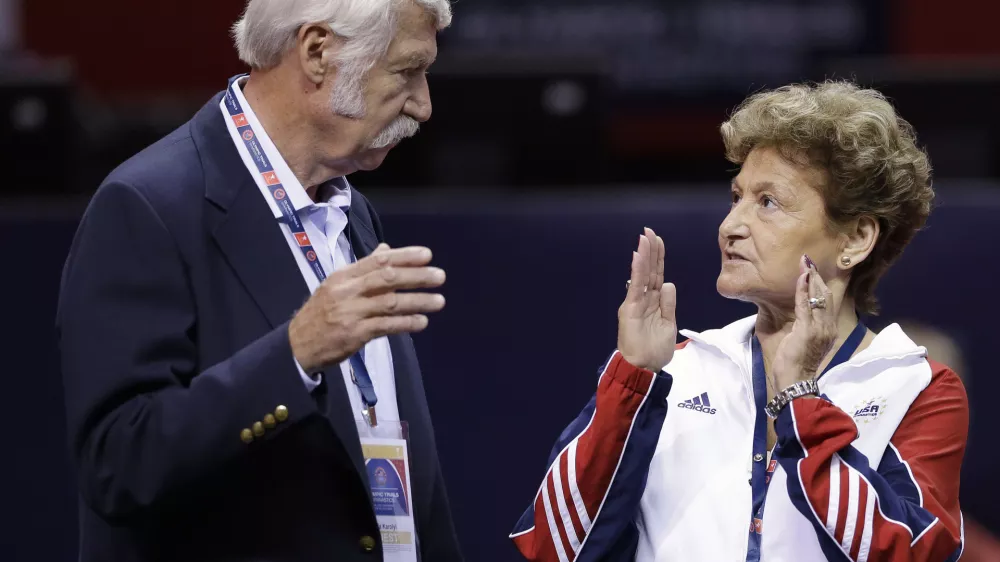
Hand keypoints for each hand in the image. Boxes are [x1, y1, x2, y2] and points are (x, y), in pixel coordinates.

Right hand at [289, 244, 445, 372]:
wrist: (298, 344)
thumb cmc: (322, 312)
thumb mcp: (337, 286)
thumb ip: (363, 269)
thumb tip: (386, 250)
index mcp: (343, 276)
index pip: (378, 261)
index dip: (404, 256)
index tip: (427, 255)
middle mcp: (347, 291)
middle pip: (387, 278)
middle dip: (416, 276)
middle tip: (440, 276)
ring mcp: (351, 312)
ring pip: (390, 303)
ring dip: (418, 301)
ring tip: (439, 301)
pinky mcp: (355, 334)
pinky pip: (386, 326)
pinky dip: (406, 323)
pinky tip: (422, 322)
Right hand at [617, 228, 676, 372]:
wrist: (643, 368)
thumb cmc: (654, 349)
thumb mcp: (668, 324)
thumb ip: (668, 304)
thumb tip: (669, 283)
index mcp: (653, 302)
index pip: (657, 276)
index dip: (658, 259)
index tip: (658, 241)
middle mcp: (643, 299)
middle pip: (649, 271)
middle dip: (650, 251)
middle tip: (649, 231)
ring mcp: (635, 303)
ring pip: (642, 275)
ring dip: (644, 256)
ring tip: (645, 238)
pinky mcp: (630, 309)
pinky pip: (636, 286)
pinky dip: (637, 271)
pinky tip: (638, 257)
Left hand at [771, 255, 837, 391]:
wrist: (795, 381)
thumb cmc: (794, 364)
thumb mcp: (803, 341)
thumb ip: (805, 326)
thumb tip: (799, 313)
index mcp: (828, 330)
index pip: (827, 302)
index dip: (821, 284)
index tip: (813, 270)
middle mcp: (828, 327)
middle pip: (825, 295)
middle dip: (817, 276)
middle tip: (808, 261)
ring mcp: (819, 329)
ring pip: (818, 297)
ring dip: (810, 278)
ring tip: (805, 263)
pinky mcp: (807, 330)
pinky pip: (805, 305)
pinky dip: (803, 289)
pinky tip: (801, 277)